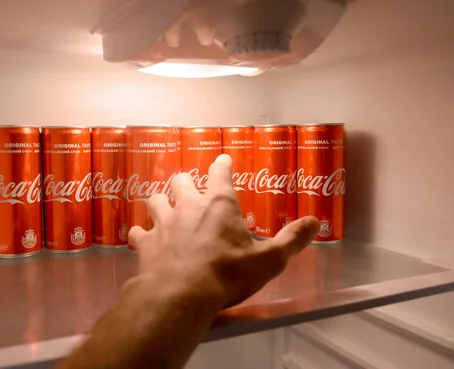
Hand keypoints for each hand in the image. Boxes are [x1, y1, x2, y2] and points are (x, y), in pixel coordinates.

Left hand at [129, 154, 319, 308]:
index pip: (221, 173)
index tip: (223, 160)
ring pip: (155, 200)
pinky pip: (137, 232)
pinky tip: (141, 238)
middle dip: (185, 181)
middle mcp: (188, 205)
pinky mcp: (145, 242)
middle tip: (188, 187)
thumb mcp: (269, 260)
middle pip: (181, 181)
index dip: (222, 165)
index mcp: (219, 204)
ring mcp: (163, 222)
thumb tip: (316, 222)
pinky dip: (140, 233)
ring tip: (163, 206)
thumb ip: (292, 240)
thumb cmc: (228, 273)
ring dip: (160, 202)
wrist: (181, 294)